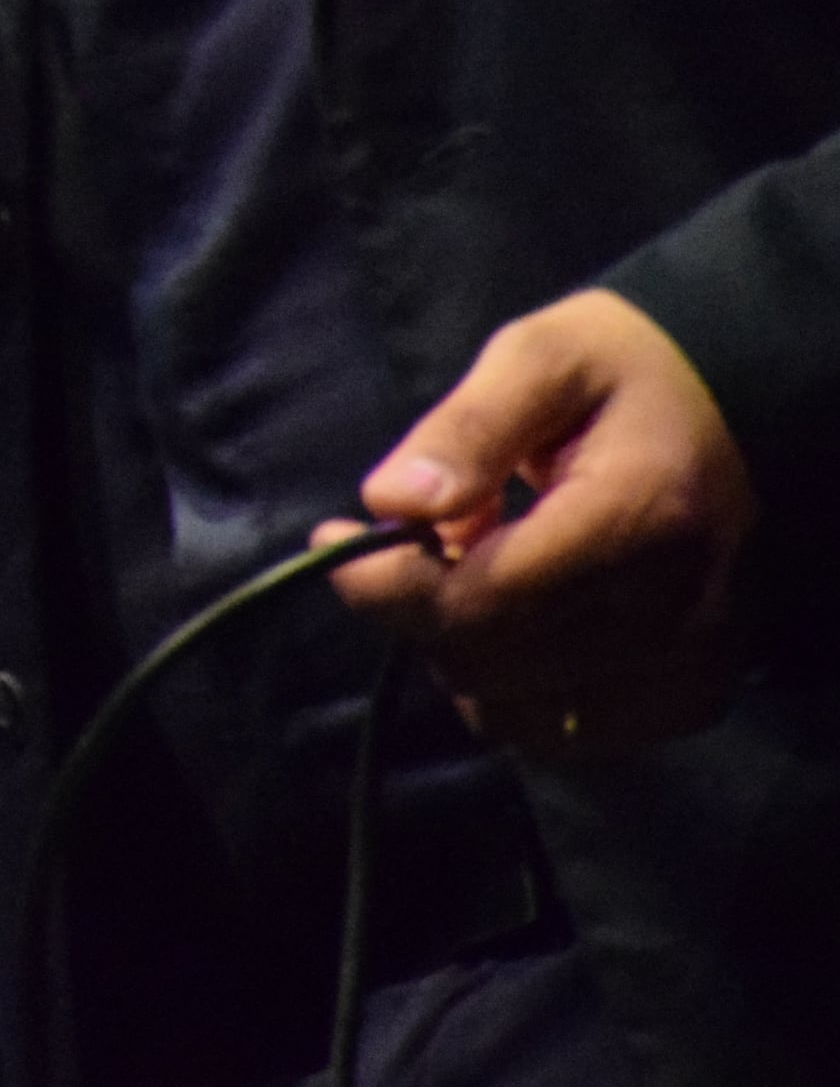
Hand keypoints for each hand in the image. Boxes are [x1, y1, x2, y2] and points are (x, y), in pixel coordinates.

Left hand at [327, 289, 754, 755]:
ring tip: (474, 574)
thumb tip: (391, 504)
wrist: (751, 404)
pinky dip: (520, 687)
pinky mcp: (693, 696)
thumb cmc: (630, 370)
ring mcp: (689, 668)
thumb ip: (466, 429)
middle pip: (487, 665)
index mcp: (636, 522)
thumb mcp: (541, 356)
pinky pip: (570, 730)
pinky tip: (523, 620)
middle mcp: (671, 616)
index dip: (383, 585)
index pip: (479, 604)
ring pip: (518, 713)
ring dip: (465, 654)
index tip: (335, 539)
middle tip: (412, 543)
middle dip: (417, 609)